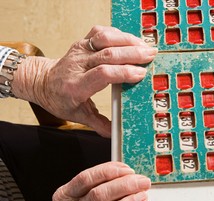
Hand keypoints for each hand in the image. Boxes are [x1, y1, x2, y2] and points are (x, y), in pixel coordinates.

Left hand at [13, 25, 157, 136]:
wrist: (42, 81)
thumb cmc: (61, 99)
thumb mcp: (78, 116)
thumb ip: (99, 124)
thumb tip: (116, 134)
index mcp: (76, 86)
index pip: (103, 74)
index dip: (124, 72)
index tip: (141, 74)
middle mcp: (78, 65)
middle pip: (107, 54)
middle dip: (132, 54)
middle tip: (151, 56)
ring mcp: (80, 50)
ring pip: (104, 39)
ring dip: (127, 41)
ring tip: (145, 46)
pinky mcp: (83, 42)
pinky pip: (101, 32)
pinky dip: (118, 34)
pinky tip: (130, 40)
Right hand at [32, 162, 150, 200]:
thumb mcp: (69, 195)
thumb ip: (91, 184)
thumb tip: (122, 171)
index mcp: (68, 194)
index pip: (88, 178)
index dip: (110, 171)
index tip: (128, 170)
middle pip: (98, 195)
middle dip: (124, 186)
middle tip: (143, 183)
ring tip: (140, 199)